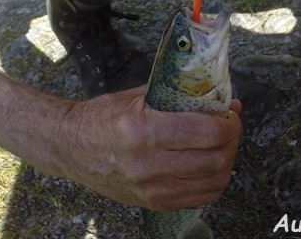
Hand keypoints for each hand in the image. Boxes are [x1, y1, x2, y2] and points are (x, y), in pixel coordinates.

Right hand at [58, 90, 242, 209]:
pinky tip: (210, 167)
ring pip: (211, 183)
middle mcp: (149, 164)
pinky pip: (198, 199)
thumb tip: (218, 99)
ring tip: (223, 146)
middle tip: (231, 129)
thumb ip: (177, 96)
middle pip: (214, 160)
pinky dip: (213, 183)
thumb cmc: (101, 116)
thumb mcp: (138, 96)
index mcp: (145, 131)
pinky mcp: (151, 203)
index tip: (232, 115)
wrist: (68, 146)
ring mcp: (150, 189)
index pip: (206, 132)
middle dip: (232, 142)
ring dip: (227, 163)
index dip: (229, 124)